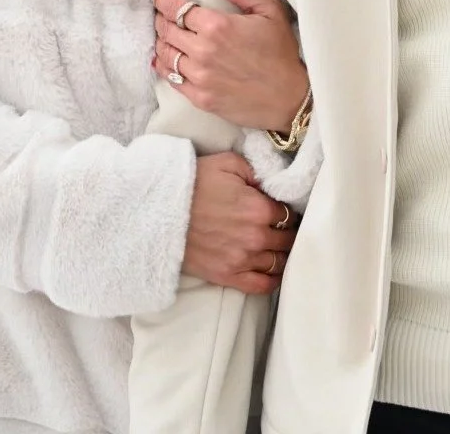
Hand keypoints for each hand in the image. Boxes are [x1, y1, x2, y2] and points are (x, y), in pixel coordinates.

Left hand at [153, 0, 309, 133]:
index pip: (177, 8)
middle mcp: (203, 51)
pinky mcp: (200, 99)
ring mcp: (200, 77)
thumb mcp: (268, 10)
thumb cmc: (281, 52)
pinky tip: (164, 61)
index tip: (162, 0)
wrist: (289, 99)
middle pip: (167, 30)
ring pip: (165, 55)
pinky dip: (164, 68)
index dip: (165, 2)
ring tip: (165, 36)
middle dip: (161, 20)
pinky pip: (171, 80)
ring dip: (162, 42)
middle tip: (162, 16)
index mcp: (218, 26)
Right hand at [182, 151, 297, 294]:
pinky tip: (273, 272)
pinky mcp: (227, 276)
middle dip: (288, 233)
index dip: (289, 211)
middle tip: (285, 229)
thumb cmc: (194, 183)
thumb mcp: (228, 163)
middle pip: (287, 240)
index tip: (286, 210)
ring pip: (278, 263)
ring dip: (281, 255)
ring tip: (278, 248)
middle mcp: (255, 236)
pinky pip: (262, 286)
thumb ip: (256, 171)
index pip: (289, 214)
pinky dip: (272, 280)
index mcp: (258, 208)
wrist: (161, 210)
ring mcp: (242, 260)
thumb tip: (271, 183)